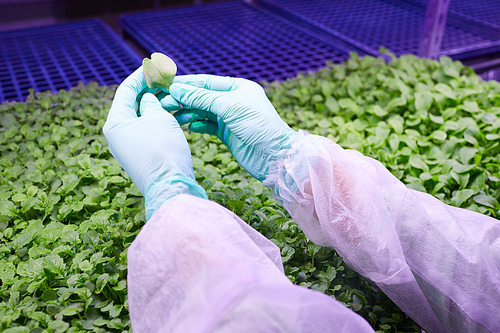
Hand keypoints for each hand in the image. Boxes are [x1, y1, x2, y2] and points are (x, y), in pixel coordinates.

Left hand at [103, 67, 206, 219]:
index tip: (153, 65)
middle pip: (133, 104)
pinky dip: (159, 119)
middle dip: (150, 90)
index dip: (141, 76)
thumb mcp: (158, 118)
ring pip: (143, 117)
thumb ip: (151, 103)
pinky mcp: (141, 155)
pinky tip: (174, 114)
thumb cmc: (163, 150)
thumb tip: (148, 100)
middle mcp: (117, 134)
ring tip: (173, 95)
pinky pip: (148, 130)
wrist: (171, 186)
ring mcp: (129, 146)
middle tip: (166, 79)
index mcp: (115, 122)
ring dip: (157, 105)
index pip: (126, 90)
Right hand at [162, 75, 295, 181]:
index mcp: (238, 87)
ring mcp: (230, 117)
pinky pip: (207, 126)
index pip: (206, 82)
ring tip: (173, 116)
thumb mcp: (228, 107)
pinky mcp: (227, 133)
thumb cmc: (257, 125)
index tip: (166, 86)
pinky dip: (197, 125)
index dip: (186, 84)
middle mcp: (234, 100)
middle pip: (202, 97)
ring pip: (203, 112)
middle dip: (183, 99)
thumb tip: (176, 88)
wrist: (273, 156)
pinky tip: (189, 127)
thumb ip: (201, 98)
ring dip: (187, 113)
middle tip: (163, 103)